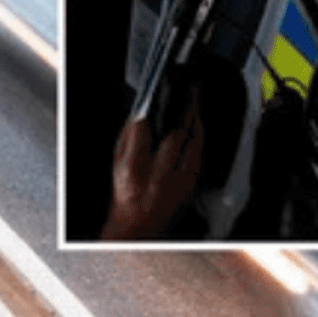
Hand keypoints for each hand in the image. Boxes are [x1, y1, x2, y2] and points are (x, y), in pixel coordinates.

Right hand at [99, 94, 203, 240]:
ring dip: (196, 122)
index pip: (143, 130)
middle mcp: (159, 176)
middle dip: (185, 110)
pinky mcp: (192, 187)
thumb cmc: (126, 193)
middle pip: (177, 135)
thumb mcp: (117, 163)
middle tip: (190, 90)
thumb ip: (128, 136)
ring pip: (194, 145)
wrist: (140, 226)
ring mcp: (179, 183)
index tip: (156, 97)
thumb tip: (140, 113)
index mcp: (134, 168)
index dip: (152, 111)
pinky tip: (198, 128)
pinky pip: (200, 157)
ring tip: (196, 104)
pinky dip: (199, 140)